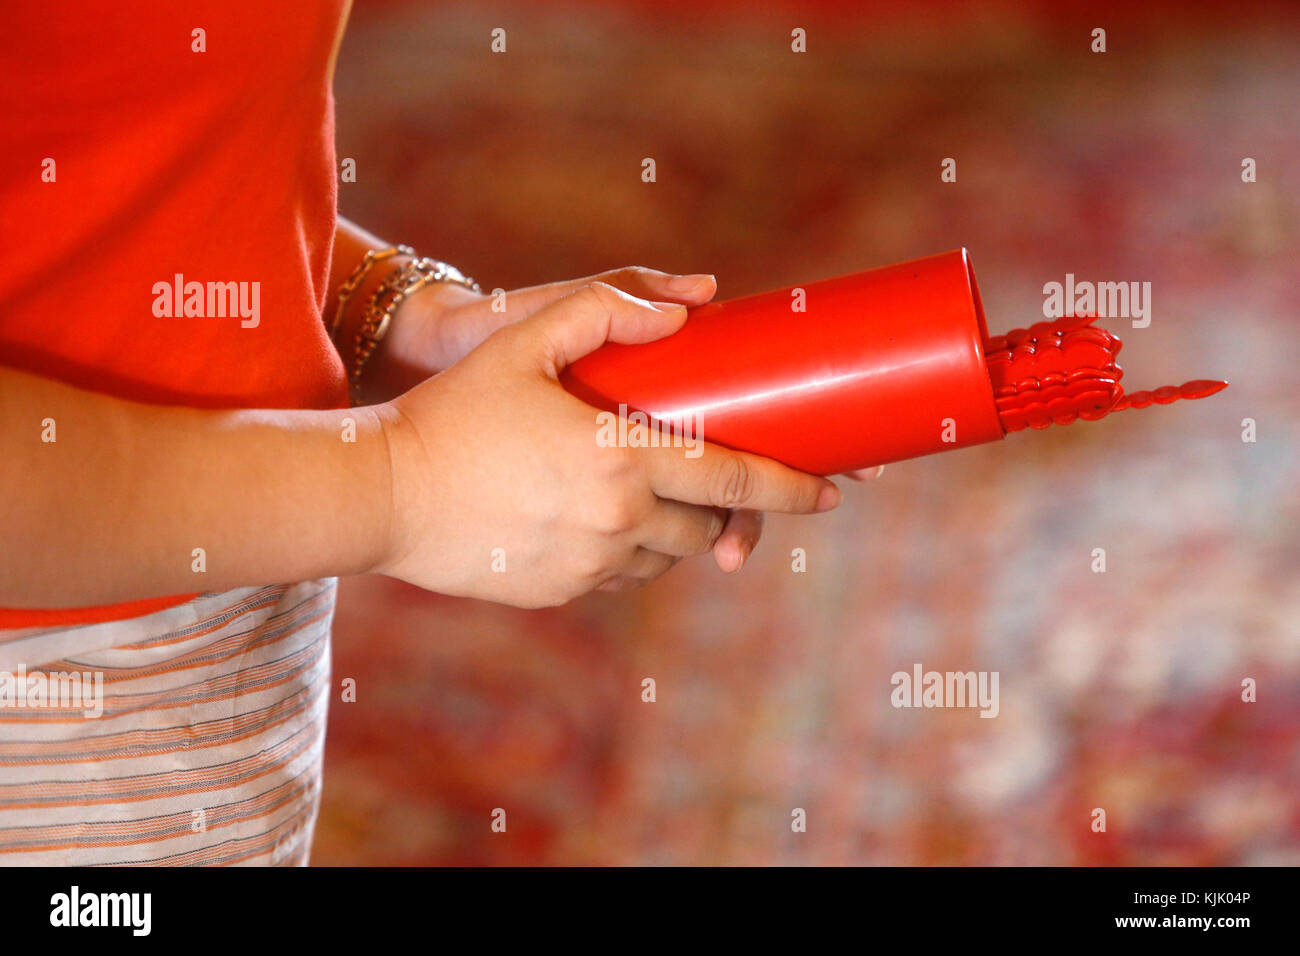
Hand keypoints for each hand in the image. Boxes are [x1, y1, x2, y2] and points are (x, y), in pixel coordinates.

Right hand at [372, 283, 841, 607]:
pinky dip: (633, 552)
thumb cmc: (453, 412)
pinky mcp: (562, 593)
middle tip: (729, 483)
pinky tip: (608, 522)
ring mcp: (590, 566)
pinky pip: (623, 578)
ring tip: (657, 494)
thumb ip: (602, 312)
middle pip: (708, 524)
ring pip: (668, 555)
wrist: (382, 496)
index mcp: (622, 460)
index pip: (735, 479)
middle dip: (729, 508)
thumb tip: (679, 310)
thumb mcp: (522, 342)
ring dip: (679, 528)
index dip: (792, 488)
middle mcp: (618, 522)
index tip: (834, 494)